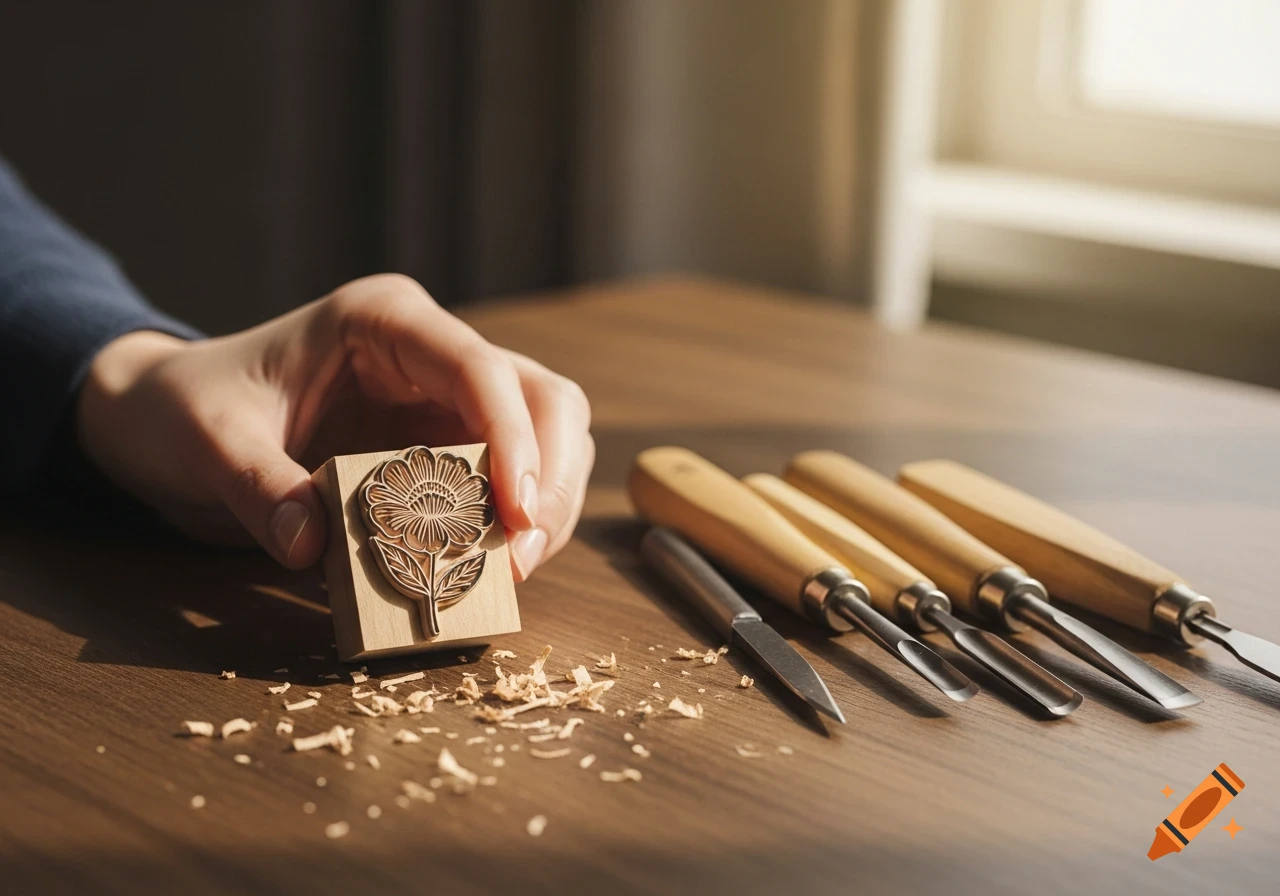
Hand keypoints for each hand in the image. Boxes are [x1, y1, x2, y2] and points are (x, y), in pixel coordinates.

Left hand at [75, 274, 592, 579]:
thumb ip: (258, 487)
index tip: (516, 514)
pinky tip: (489, 568)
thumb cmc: (188, 406)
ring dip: (544, 506)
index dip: (514, 438)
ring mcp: (446, 398)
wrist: (169, 418)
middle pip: (543, 400)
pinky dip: (514, 526)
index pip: (479, 367)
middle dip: (548, 480)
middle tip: (519, 560)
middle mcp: (432, 352)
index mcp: (384, 322)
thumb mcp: (209, 441)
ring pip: (546, 437)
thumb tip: (312, 547)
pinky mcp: (446, 445)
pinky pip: (510, 480)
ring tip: (510, 573)